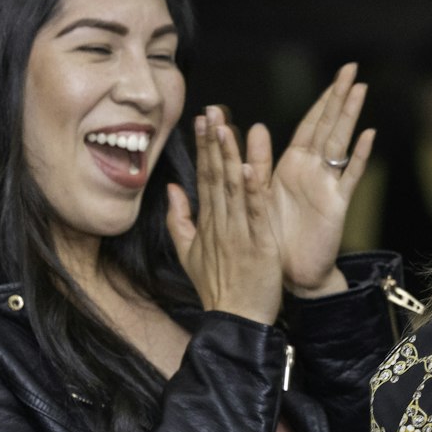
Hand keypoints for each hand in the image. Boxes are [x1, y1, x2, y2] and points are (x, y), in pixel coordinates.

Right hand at [166, 108, 284, 324]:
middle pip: (215, 176)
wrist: (235, 320)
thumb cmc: (217, 289)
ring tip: (227, 128)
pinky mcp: (258, 246)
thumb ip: (179, 220)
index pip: (204, 177)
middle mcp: (220, 224)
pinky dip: (252, 192)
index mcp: (207, 223)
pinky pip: (255, 214)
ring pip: (232, 189)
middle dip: (214, 142)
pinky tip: (249, 169)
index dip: (204, 147)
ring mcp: (238, 233)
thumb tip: (172, 189)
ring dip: (230, 157)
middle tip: (212, 110)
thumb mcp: (188, 254)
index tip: (203, 119)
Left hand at [270, 63, 375, 296]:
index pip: (309, 124)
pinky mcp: (336, 205)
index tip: (335, 74)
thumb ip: (253, 166)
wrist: (291, 276)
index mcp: (291, 167)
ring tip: (360, 88)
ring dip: (349, 115)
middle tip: (352, 67)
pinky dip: (358, 155)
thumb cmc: (274, 240)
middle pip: (328, 125)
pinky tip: (367, 134)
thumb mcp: (256, 197)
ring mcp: (327, 186)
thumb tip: (251, 130)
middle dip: (339, 96)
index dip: (321, 99)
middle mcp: (312, 171)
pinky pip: (348, 176)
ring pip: (340, 142)